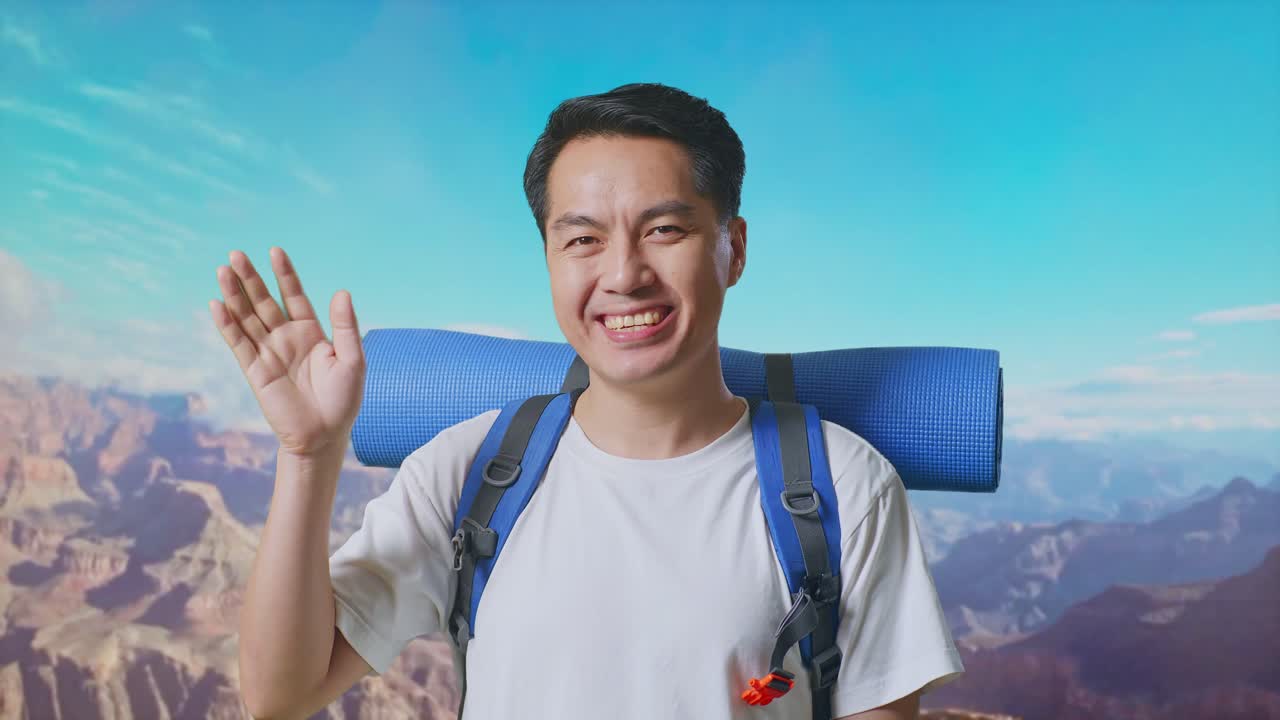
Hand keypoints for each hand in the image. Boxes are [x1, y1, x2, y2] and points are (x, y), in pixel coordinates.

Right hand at [210, 247, 364, 458]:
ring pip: (247, 318)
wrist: (324, 436)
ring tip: (223, 270)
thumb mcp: (352, 360)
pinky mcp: (255, 371)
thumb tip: (342, 292)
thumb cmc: (343, 400)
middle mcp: (287, 338)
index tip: (275, 251)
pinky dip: (227, 325)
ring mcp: (269, 353)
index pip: (294, 296)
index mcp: (311, 333)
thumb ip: (346, 327)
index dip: (285, 275)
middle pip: (264, 302)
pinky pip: (238, 344)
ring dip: (234, 295)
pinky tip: (217, 305)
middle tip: (236, 254)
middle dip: (251, 279)